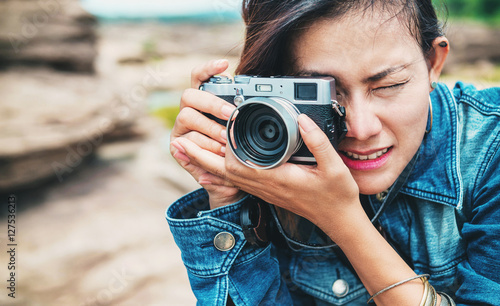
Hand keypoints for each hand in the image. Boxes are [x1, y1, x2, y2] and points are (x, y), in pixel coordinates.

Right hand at [170, 59, 244, 208]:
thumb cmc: (239, 152)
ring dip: (209, 127)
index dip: (208, 68)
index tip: (224, 64)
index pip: (199, 77)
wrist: (230, 182)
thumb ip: (247, 114)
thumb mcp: (246, 131)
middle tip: (231, 113)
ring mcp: (181, 128)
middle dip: (211, 103)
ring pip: (187, 116)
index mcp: (204, 101)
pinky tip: (219, 151)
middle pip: (190, 95)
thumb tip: (264, 95)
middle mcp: (189, 111)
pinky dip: (204, 145)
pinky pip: (186, 140)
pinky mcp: (176, 147)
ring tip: (228, 140)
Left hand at [174, 113, 360, 236]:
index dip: (221, 147)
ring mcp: (264, 191)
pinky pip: (238, 180)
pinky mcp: (267, 191)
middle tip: (181, 141)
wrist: (339, 220)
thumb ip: (318, 142)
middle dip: (200, 157)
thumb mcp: (334, 167)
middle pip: (223, 171)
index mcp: (276, 179)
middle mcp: (265, 186)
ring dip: (207, 163)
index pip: (238, 164)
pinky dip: (222, 170)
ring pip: (228, 177)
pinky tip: (217, 163)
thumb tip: (301, 119)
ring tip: (190, 150)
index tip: (211, 128)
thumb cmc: (336, 196)